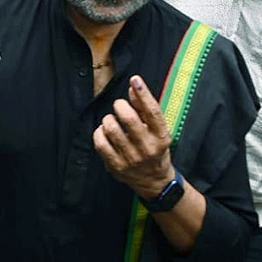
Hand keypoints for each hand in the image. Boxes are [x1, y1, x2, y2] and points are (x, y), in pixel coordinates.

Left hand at [93, 76, 173, 199]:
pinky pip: (101, 144)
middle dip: (120, 106)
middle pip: (130, 119)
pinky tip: (103, 131)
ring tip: (111, 120)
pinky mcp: (117, 167)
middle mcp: (148, 148)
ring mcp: (132, 159)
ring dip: (108, 119)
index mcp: (161, 137)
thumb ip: (145, 108)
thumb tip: (133, 88)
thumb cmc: (155, 148)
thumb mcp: (157, 129)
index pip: (153, 112)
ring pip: (112, 130)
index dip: (143, 93)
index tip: (135, 79)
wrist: (154, 181)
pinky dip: (99, 133)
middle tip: (119, 106)